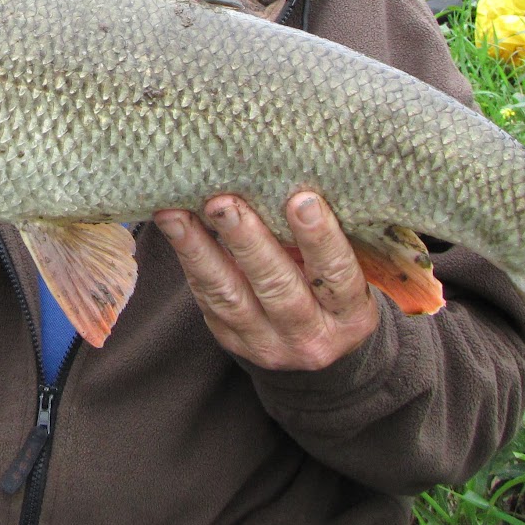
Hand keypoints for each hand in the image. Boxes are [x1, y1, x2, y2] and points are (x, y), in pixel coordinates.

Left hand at [154, 191, 378, 370]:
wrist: (315, 346)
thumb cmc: (331, 286)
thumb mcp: (343, 269)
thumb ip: (323, 237)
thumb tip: (285, 179)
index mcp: (351, 316)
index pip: (337, 275)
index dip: (320, 239)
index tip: (302, 200)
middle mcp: (310, 337)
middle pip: (277, 288)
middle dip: (248, 242)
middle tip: (224, 203)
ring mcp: (267, 344)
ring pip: (229, 296)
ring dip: (199, 250)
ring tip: (176, 214)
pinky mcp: (231, 338)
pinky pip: (207, 298)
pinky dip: (189, 259)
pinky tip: (173, 227)